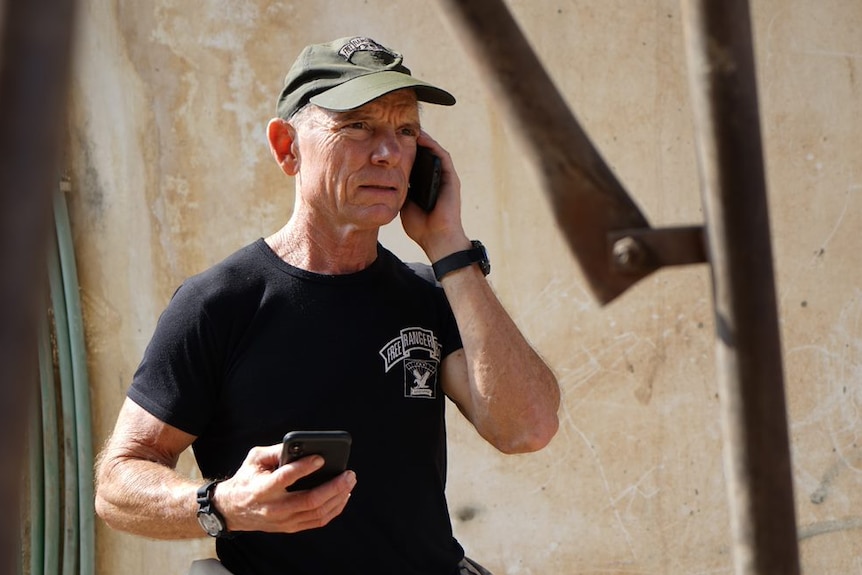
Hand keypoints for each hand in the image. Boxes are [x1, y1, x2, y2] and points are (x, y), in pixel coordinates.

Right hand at [213, 443, 355, 533]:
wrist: (233, 510)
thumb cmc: (248, 478)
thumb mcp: (255, 459)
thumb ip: (277, 450)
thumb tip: (301, 444)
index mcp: (262, 488)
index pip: (285, 477)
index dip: (304, 467)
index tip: (321, 458)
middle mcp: (274, 507)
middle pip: (309, 500)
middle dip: (334, 486)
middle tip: (349, 473)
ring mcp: (283, 520)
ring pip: (317, 512)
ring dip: (338, 497)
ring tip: (349, 482)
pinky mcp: (290, 527)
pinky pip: (317, 521)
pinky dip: (334, 509)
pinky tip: (343, 496)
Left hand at [401, 132, 470, 261]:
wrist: (437, 239)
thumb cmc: (421, 227)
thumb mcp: (403, 204)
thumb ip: (398, 190)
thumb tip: (382, 179)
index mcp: (425, 185)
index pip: (414, 164)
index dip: (403, 152)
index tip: (390, 142)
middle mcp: (436, 179)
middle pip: (424, 155)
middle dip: (412, 142)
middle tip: (398, 129)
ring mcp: (445, 178)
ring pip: (434, 152)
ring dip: (423, 139)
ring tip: (409, 128)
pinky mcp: (452, 178)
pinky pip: (442, 157)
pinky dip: (433, 145)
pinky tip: (421, 137)